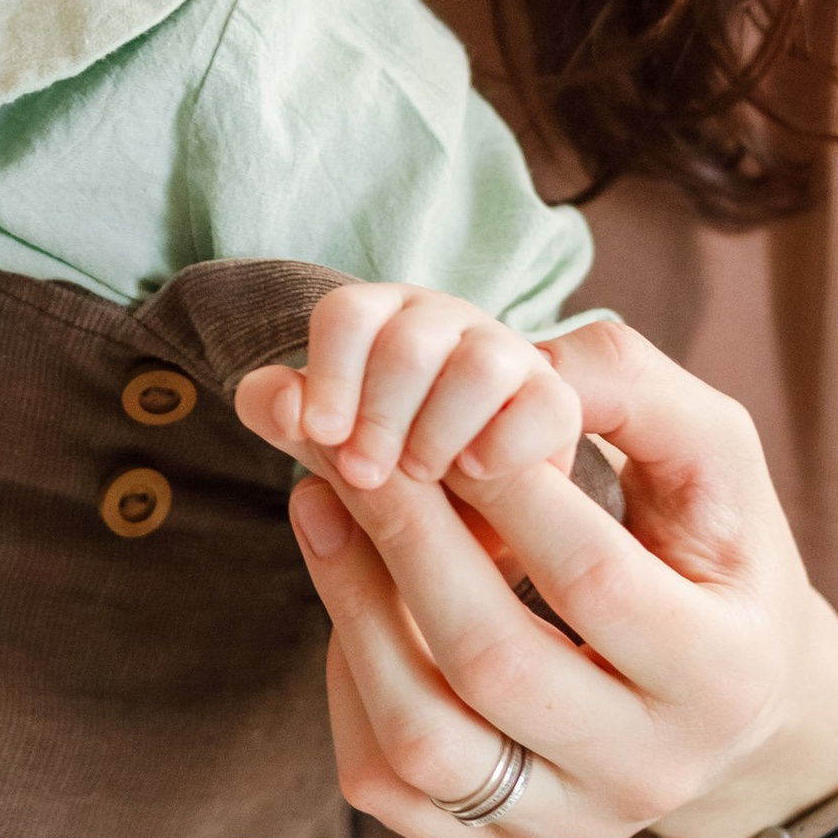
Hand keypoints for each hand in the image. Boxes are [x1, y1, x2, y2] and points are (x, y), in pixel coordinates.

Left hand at [234, 282, 583, 497]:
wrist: (454, 523)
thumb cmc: (375, 467)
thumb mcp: (321, 439)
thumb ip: (284, 413)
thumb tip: (284, 407)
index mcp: (379, 317)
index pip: (349, 314)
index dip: (329, 372)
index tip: (317, 435)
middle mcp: (444, 323)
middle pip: (409, 344)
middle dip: (378, 416)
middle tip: (363, 475)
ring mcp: (506, 357)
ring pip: (479, 367)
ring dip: (438, 431)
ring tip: (419, 476)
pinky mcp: (554, 405)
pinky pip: (543, 407)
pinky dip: (504, 445)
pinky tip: (473, 474)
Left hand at [265, 315, 837, 837]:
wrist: (742, 707)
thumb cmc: (716, 554)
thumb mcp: (716, 456)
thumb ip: (632, 388)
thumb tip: (519, 359)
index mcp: (723, 672)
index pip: (590, 576)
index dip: (501, 486)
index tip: (436, 412)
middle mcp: (651, 772)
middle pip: (492, 662)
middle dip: (404, 538)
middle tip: (349, 448)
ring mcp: (574, 828)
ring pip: (423, 741)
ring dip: (353, 609)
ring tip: (320, 505)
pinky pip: (388, 784)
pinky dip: (347, 682)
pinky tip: (349, 592)